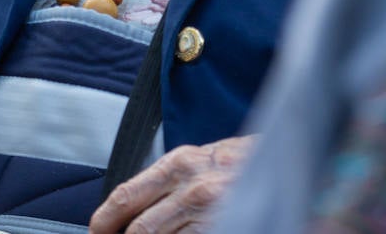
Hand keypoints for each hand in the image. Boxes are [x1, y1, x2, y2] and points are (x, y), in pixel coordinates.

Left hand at [89, 135, 253, 233]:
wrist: (290, 158)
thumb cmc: (244, 163)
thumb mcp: (202, 160)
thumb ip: (169, 179)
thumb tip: (130, 206)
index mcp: (179, 163)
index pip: (126, 195)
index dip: (104, 220)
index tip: (96, 232)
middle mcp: (191, 187)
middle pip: (138, 230)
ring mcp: (209, 213)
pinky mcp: (222, 227)